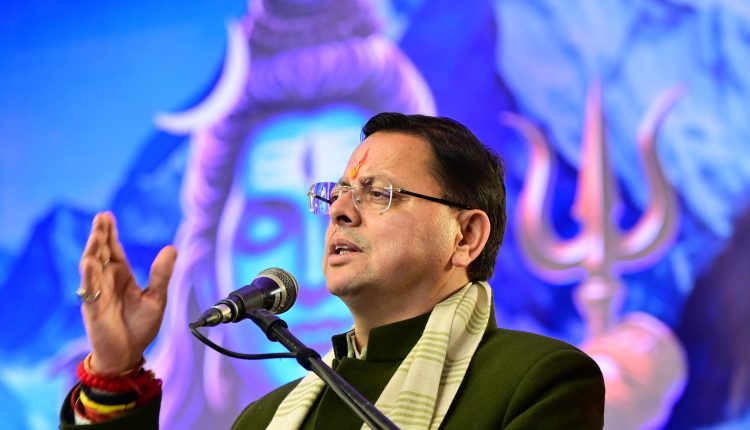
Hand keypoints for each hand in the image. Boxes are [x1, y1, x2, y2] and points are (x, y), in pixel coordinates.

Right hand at [78, 211, 176, 374]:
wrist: (128, 354)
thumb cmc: (140, 327)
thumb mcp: (156, 297)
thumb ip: (161, 274)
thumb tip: (172, 248)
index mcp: (121, 277)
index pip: (114, 251)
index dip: (110, 234)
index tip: (107, 215)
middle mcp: (107, 282)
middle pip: (101, 253)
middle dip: (100, 235)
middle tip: (102, 217)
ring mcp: (98, 294)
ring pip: (92, 267)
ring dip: (93, 250)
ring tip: (97, 234)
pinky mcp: (93, 309)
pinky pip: (89, 289)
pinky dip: (89, 275)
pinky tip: (90, 262)